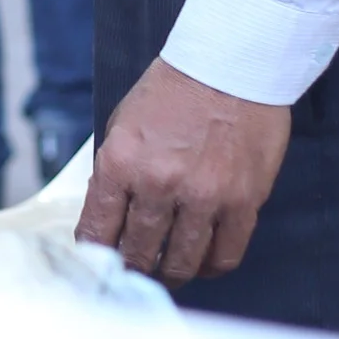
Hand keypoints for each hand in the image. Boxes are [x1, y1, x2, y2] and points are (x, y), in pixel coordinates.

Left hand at [77, 57, 290, 281]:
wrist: (229, 65)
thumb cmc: (173, 92)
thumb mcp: (123, 126)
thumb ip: (115, 175)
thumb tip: (108, 220)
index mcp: (122, 163)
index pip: (98, 231)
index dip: (96, 255)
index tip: (100, 263)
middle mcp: (160, 184)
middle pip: (138, 253)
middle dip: (132, 268)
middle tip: (136, 271)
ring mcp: (204, 196)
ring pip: (181, 262)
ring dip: (170, 273)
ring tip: (168, 271)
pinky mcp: (242, 201)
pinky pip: (225, 255)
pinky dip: (211, 267)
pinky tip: (203, 261)